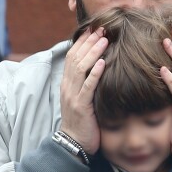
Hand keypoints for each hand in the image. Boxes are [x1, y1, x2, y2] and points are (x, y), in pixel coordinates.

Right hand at [60, 27, 107, 154]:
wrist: (73, 142)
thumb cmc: (81, 118)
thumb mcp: (80, 96)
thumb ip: (84, 81)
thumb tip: (97, 65)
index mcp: (67, 82)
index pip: (72, 56)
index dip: (82, 41)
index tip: (93, 29)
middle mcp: (67, 86)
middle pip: (76, 58)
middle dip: (89, 42)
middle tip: (101, 28)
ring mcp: (73, 95)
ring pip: (81, 68)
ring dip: (93, 52)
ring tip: (104, 39)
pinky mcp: (82, 106)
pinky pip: (88, 87)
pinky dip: (95, 73)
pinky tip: (104, 62)